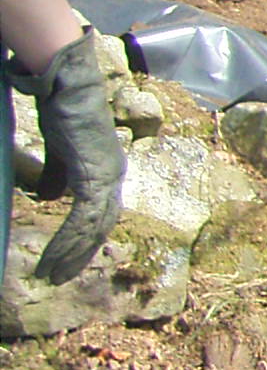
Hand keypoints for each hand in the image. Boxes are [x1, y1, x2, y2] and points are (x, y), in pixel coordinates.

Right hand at [29, 33, 124, 283]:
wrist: (68, 90)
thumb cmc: (63, 115)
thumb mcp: (60, 153)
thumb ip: (59, 178)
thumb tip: (52, 199)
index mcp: (108, 173)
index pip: (101, 217)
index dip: (85, 241)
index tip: (67, 261)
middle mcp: (114, 178)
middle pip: (101, 229)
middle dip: (79, 256)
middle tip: (58, 278)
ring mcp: (107, 179)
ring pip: (92, 230)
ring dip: (70, 255)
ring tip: (50, 275)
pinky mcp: (94, 178)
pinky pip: (82, 220)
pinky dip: (67, 241)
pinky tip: (53, 257)